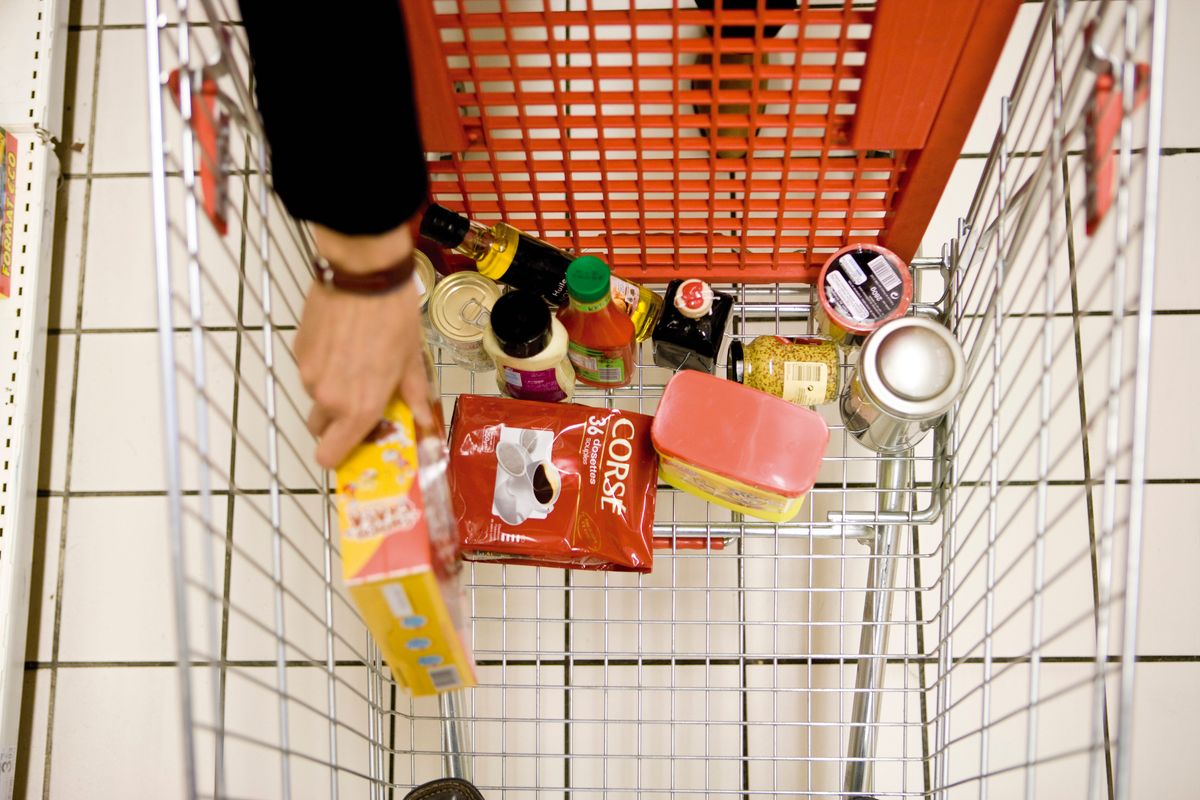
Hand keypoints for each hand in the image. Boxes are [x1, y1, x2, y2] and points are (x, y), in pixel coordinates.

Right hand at [296, 222, 433, 469]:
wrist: (363, 273)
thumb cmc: (394, 317)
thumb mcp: (412, 359)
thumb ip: (413, 396)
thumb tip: (423, 422)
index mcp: (358, 407)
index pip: (330, 457)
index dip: (341, 456)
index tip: (357, 442)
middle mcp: (327, 397)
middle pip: (320, 430)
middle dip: (336, 422)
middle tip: (359, 401)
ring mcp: (308, 373)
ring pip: (315, 397)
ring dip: (331, 391)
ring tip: (356, 361)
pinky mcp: (298, 350)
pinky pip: (309, 370)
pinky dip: (323, 365)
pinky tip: (343, 342)